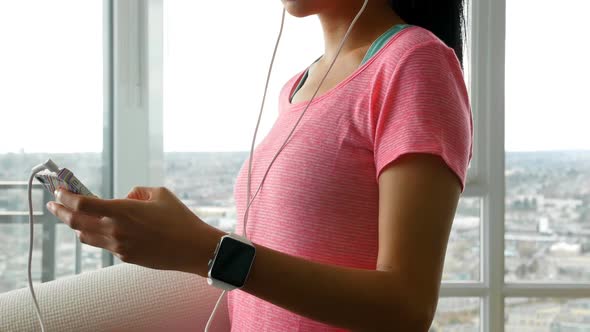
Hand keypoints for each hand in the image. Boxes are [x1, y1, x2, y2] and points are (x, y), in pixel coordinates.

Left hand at [46, 186, 222, 274]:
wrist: (192, 248)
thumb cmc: (179, 218)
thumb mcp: (159, 193)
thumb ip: (136, 192)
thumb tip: (125, 198)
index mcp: (122, 211)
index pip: (82, 204)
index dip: (66, 196)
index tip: (59, 190)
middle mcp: (116, 230)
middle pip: (76, 222)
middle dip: (60, 211)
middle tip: (53, 204)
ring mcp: (119, 247)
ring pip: (86, 236)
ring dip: (77, 225)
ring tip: (73, 217)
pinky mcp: (126, 257)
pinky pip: (104, 245)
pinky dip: (98, 235)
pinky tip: (103, 228)